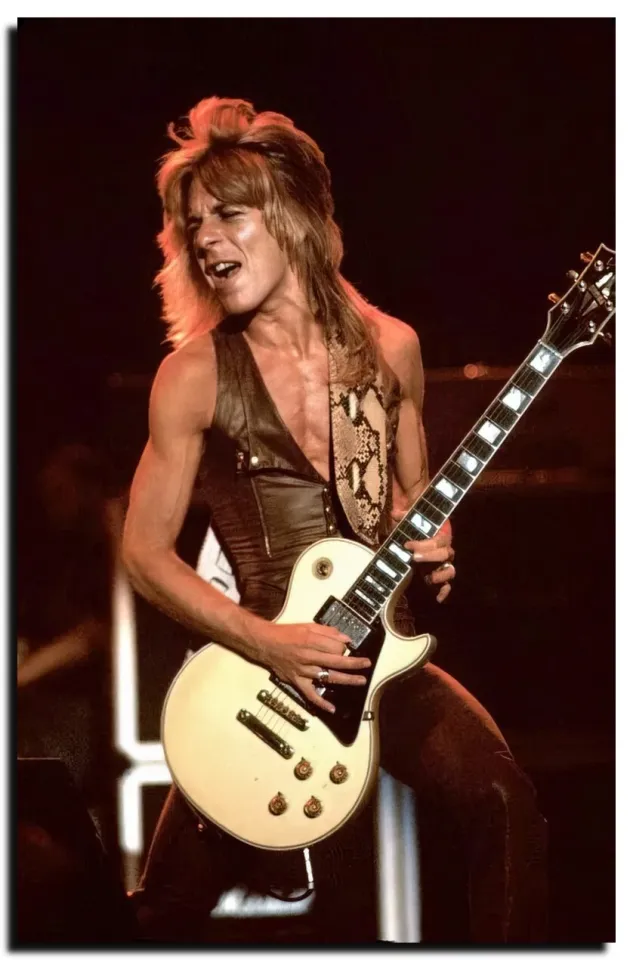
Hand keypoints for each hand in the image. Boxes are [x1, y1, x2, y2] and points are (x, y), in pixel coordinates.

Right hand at [256, 621, 371, 713]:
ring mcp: (302, 671)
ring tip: (360, 680)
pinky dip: (321, 703)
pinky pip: (310, 694)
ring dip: (346, 680)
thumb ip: (327, 632)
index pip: (335, 647)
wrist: (264, 643)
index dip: (344, 647)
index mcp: (310, 641)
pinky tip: (332, 708)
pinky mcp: (296, 681)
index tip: (346, 647)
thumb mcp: (307, 626)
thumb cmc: (286, 633)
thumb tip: (345, 639)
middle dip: (354, 663)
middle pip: (336, 662)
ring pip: (328, 677)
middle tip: (367, 663)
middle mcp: (307, 657)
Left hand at [392, 511, 455, 602]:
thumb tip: (396, 513)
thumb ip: (403, 515)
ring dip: (440, 574)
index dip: (424, 543)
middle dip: (429, 556)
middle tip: (413, 557)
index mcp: (440, 536)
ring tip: (428, 577)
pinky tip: (438, 598)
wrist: (411, 543)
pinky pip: (447, 587)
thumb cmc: (412, 530)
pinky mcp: (439, 579)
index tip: (408, 545)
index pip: (437, 539)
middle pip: (445, 553)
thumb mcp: (407, 521)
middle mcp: (445, 551)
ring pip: (450, 570)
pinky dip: (444, 592)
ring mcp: (443, 566)